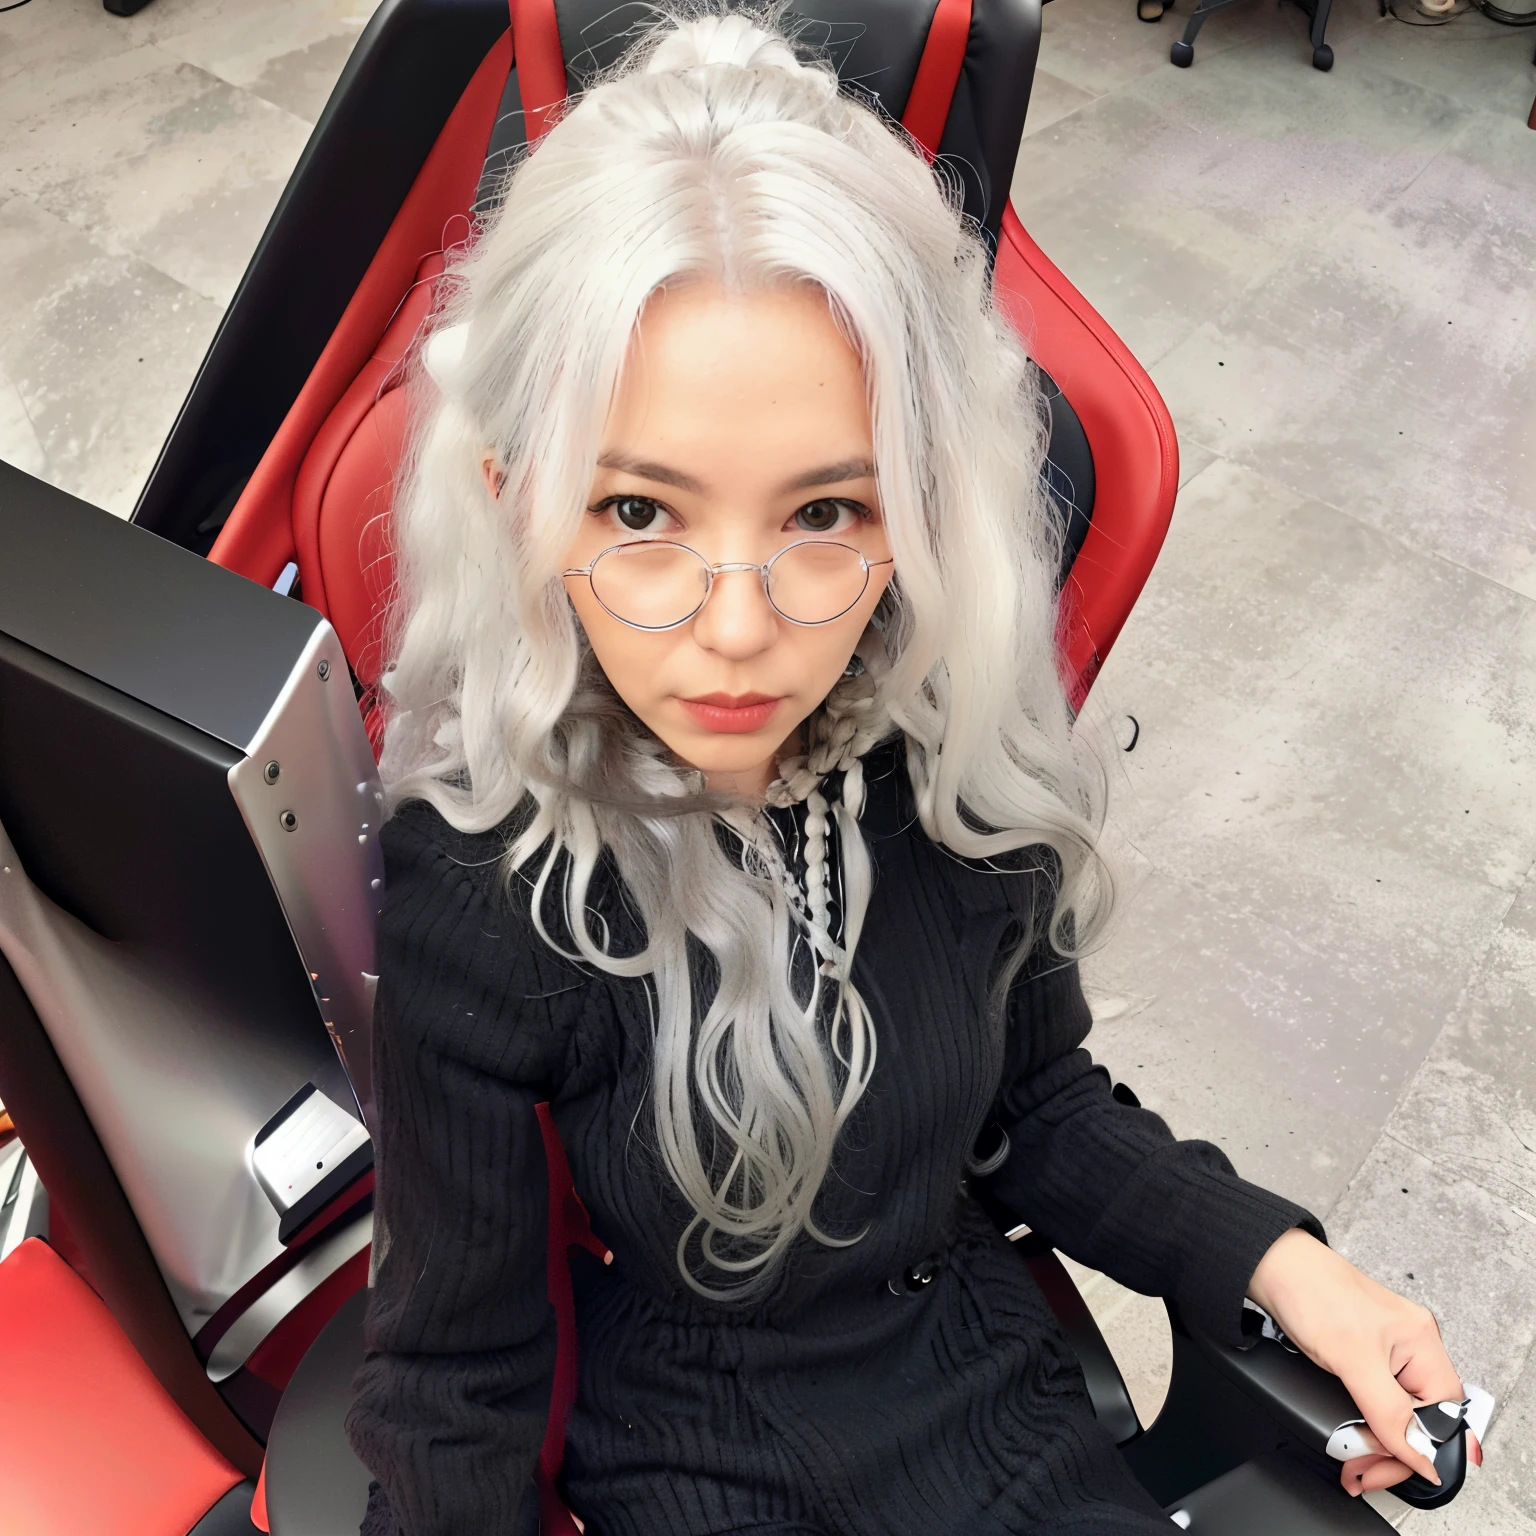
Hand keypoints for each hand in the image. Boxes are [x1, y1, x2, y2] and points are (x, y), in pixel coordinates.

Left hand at [1247, 1228, 1463, 1496]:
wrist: (1269, 1265)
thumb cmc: (1310, 1290)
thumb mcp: (1353, 1359)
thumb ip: (1389, 1411)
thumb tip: (1420, 1456)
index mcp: (1422, 1342)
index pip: (1442, 1415)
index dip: (1418, 1448)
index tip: (1383, 1467)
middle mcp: (1410, 1345)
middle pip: (1421, 1418)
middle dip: (1392, 1450)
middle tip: (1361, 1468)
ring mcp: (1385, 1348)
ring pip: (1396, 1412)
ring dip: (1377, 1440)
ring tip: (1354, 1458)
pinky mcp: (1360, 1351)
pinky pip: (1375, 1399)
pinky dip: (1364, 1421)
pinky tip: (1351, 1433)